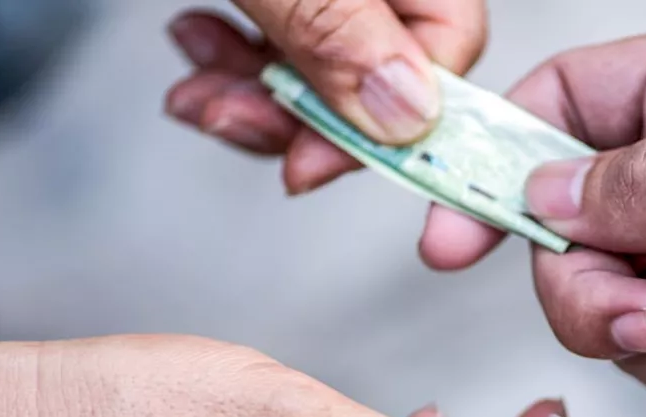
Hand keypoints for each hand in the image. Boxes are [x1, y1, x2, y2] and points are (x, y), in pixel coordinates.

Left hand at [164, 0, 486, 193]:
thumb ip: (337, 27)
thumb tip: (406, 113)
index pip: (450, 45)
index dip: (387, 121)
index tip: (312, 160)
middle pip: (380, 69)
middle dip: (298, 116)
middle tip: (232, 122)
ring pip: (320, 62)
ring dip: (252, 97)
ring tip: (199, 93)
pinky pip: (278, 36)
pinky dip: (232, 59)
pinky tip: (196, 45)